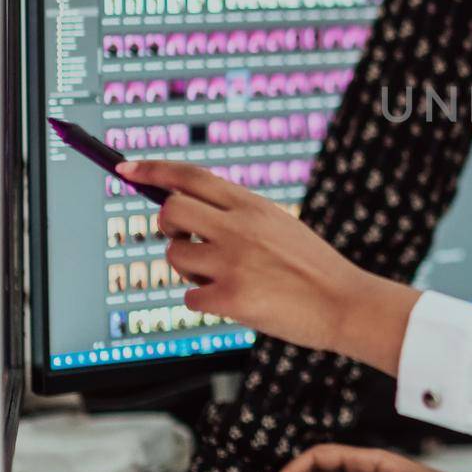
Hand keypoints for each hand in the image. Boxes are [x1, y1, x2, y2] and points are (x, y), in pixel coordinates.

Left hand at [118, 160, 420, 368]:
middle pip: (170, 212)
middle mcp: (239, 228)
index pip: (191, 176)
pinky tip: (234, 302)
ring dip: (189, 269)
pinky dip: (204, 301)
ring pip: (175, 256)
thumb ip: (240, 216)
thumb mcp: (280, 225)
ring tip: (223, 278)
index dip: (153, 169)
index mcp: (252, 205)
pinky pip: (189, 296)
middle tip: (184, 238)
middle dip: (167, 226)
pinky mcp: (230, 298)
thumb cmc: (313, 268)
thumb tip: (189, 215)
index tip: (125, 168)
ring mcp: (232, 262)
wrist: (345, 304)